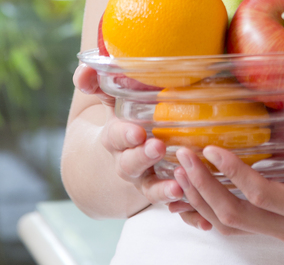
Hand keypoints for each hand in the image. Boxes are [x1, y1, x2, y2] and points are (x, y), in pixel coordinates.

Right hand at [72, 64, 182, 208]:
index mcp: (115, 137)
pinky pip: (172, 203)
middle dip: (142, 157)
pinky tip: (199, 211)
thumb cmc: (124, 116)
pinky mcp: (163, 191)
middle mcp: (127, 161)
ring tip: (178, 186)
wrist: (122, 151)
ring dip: (162, 189)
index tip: (137, 131)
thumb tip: (85, 71)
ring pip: (150, 189)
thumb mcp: (112, 99)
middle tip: (157, 146)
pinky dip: (184, 208)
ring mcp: (145, 179)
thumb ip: (98, 83)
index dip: (125, 135)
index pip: (116, 135)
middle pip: (130, 164)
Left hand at [169, 129, 283, 244]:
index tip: (212, 148)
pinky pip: (239, 226)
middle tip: (183, 155)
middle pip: (237, 217)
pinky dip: (212, 210)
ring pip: (232, 226)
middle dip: (205, 186)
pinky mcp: (279, 229)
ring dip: (203, 199)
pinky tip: (197, 190)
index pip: (262, 196)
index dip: (233, 173)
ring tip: (181, 170)